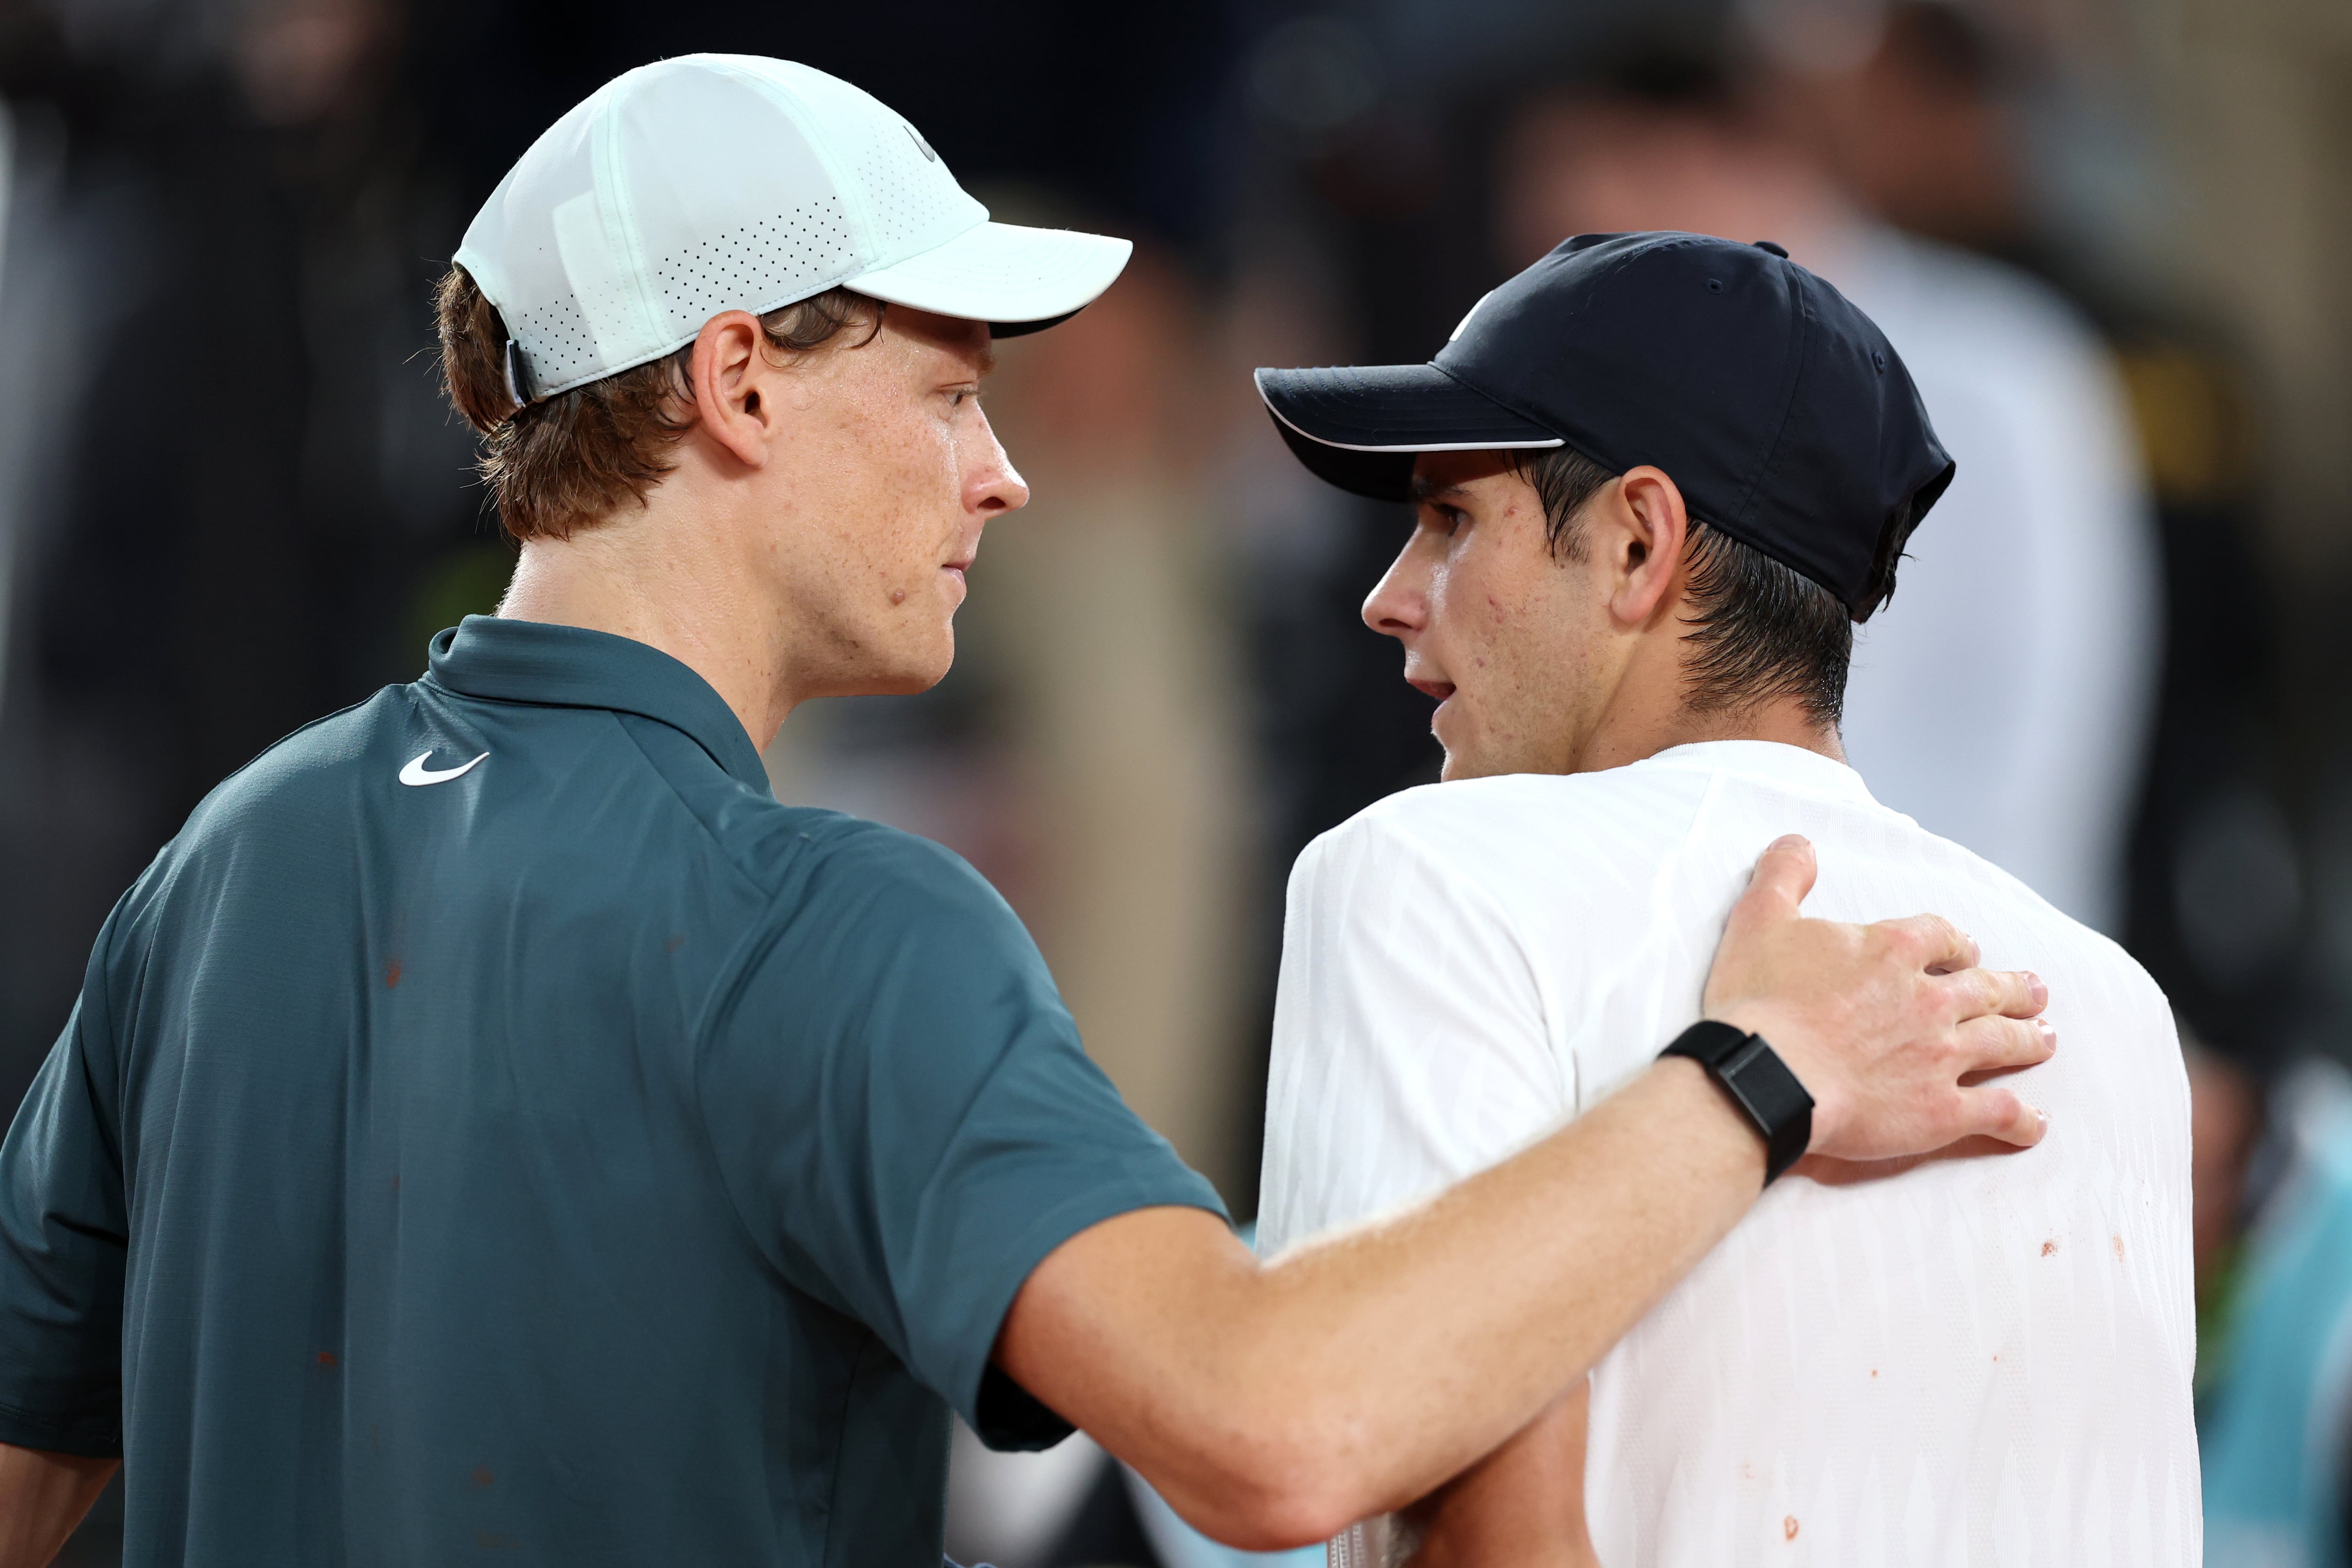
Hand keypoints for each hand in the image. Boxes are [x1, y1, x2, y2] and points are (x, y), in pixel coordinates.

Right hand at [1702, 835, 2052, 1160]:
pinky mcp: (1942, 1111)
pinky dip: (2022, 1119)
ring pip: (2002, 1042)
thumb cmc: (1759, 1003)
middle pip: (1985, 989)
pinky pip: (1998, 1113)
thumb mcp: (1759, 920)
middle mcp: (1930, 999)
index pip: (1941, 937)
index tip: (1965, 951)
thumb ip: (1783, 876)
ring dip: (2028, 1039)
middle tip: (2034, 992)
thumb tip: (1799, 844)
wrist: (1766, 1077)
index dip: (1956, 944)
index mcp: (1893, 950)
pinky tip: (2035, 1122)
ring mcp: (1942, 1056)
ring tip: (2045, 1038)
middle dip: (2012, 989)